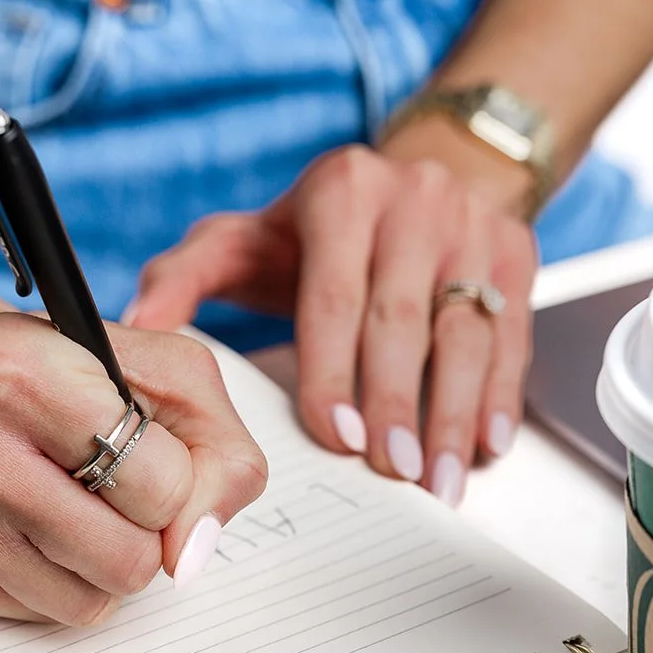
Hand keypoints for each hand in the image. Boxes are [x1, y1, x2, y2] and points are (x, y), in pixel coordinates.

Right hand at [0, 309, 266, 624]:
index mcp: (17, 367)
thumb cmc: (66, 372)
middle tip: (110, 483)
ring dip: (103, 562)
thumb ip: (220, 454)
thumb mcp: (166, 374)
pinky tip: (28, 521)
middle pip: (128, 560)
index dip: (177, 477)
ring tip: (71, 499)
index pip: (162, 487)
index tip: (144, 448)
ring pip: (88, 603)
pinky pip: (38, 616)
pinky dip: (55, 579)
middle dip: (142, 531)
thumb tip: (191, 554)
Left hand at [127, 146, 538, 507]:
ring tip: (437, 479)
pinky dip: (502, 396)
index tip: (337, 436)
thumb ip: (184, 278)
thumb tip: (135, 326)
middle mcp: (416, 200)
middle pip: (406, 320)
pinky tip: (485, 445)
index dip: (337, 371)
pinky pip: (512, 336)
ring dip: (456, 415)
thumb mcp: (244, 237)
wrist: (420, 172)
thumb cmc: (318, 227)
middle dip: (398, 405)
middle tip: (392, 473)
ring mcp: (475, 226)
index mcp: (342, 193)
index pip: (336, 296)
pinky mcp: (517, 254)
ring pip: (469, 333)